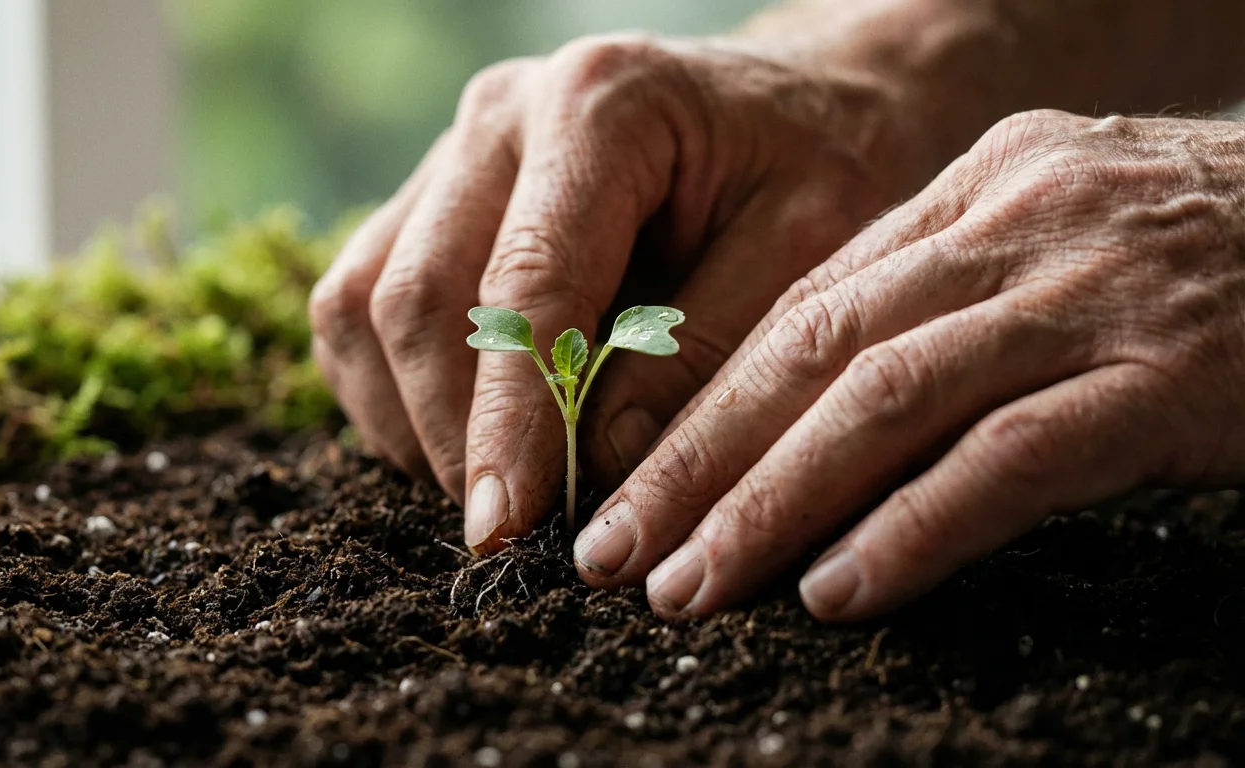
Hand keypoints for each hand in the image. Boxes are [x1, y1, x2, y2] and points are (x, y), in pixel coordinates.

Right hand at [309, 32, 933, 551]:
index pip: (524, 287)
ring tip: (498, 489)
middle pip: (415, 300)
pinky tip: (468, 436)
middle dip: (454, 438)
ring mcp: (452, 154)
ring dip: (411, 420)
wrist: (801, 99)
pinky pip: (358, 306)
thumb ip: (704, 354)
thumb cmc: (823, 164)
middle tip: (515, 537)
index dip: (508, 421)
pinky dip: (394, 391)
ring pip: (363, 307)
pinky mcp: (428, 198)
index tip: (507, 529)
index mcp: (600, 106)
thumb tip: (600, 468)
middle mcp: (500, 116)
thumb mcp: (811, 251)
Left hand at [579, 109, 1244, 620]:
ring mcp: (1094, 295)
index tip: (629, 488)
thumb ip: (947, 309)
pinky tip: (839, 593)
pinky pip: (1014, 458)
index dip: (706, 405)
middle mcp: (1018, 224)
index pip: (805, 306)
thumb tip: (816, 424)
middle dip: (701, 461)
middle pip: (818, 348)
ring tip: (691, 590)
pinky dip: (916, 527)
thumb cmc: (1212, 261)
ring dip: (772, 504)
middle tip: (614, 554)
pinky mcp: (1171, 376)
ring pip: (890, 399)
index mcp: (976, 188)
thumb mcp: (1061, 250)